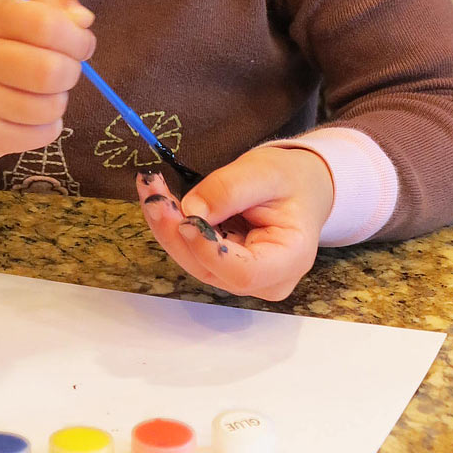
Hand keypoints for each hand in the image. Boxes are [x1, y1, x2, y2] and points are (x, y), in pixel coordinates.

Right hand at [0, 0, 95, 158]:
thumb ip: (49, 0)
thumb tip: (84, 21)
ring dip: (59, 98)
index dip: (76, 36)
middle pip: (49, 71)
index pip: (44, 24)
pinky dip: (48, 124)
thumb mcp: (4, 4)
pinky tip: (31, 111)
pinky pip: (40, 136)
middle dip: (72, 70)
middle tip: (65, 67)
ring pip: (49, 107)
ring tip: (42, 89)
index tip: (82, 42)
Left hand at [136, 146, 333, 299]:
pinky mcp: (223, 268)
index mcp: (290, 260)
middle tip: (152, 194)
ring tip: (151, 189)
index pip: (243, 273)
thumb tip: (190, 210)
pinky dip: (173, 225)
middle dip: (175, 233)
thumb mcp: (266, 171)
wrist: (301, 187)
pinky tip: (159, 199)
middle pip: (210, 269)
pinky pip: (193, 252)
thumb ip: (230, 190)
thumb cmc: (291, 180)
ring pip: (195, 262)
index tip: (185, 220)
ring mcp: (242, 278)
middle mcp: (266, 281)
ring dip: (167, 227)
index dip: (209, 251)